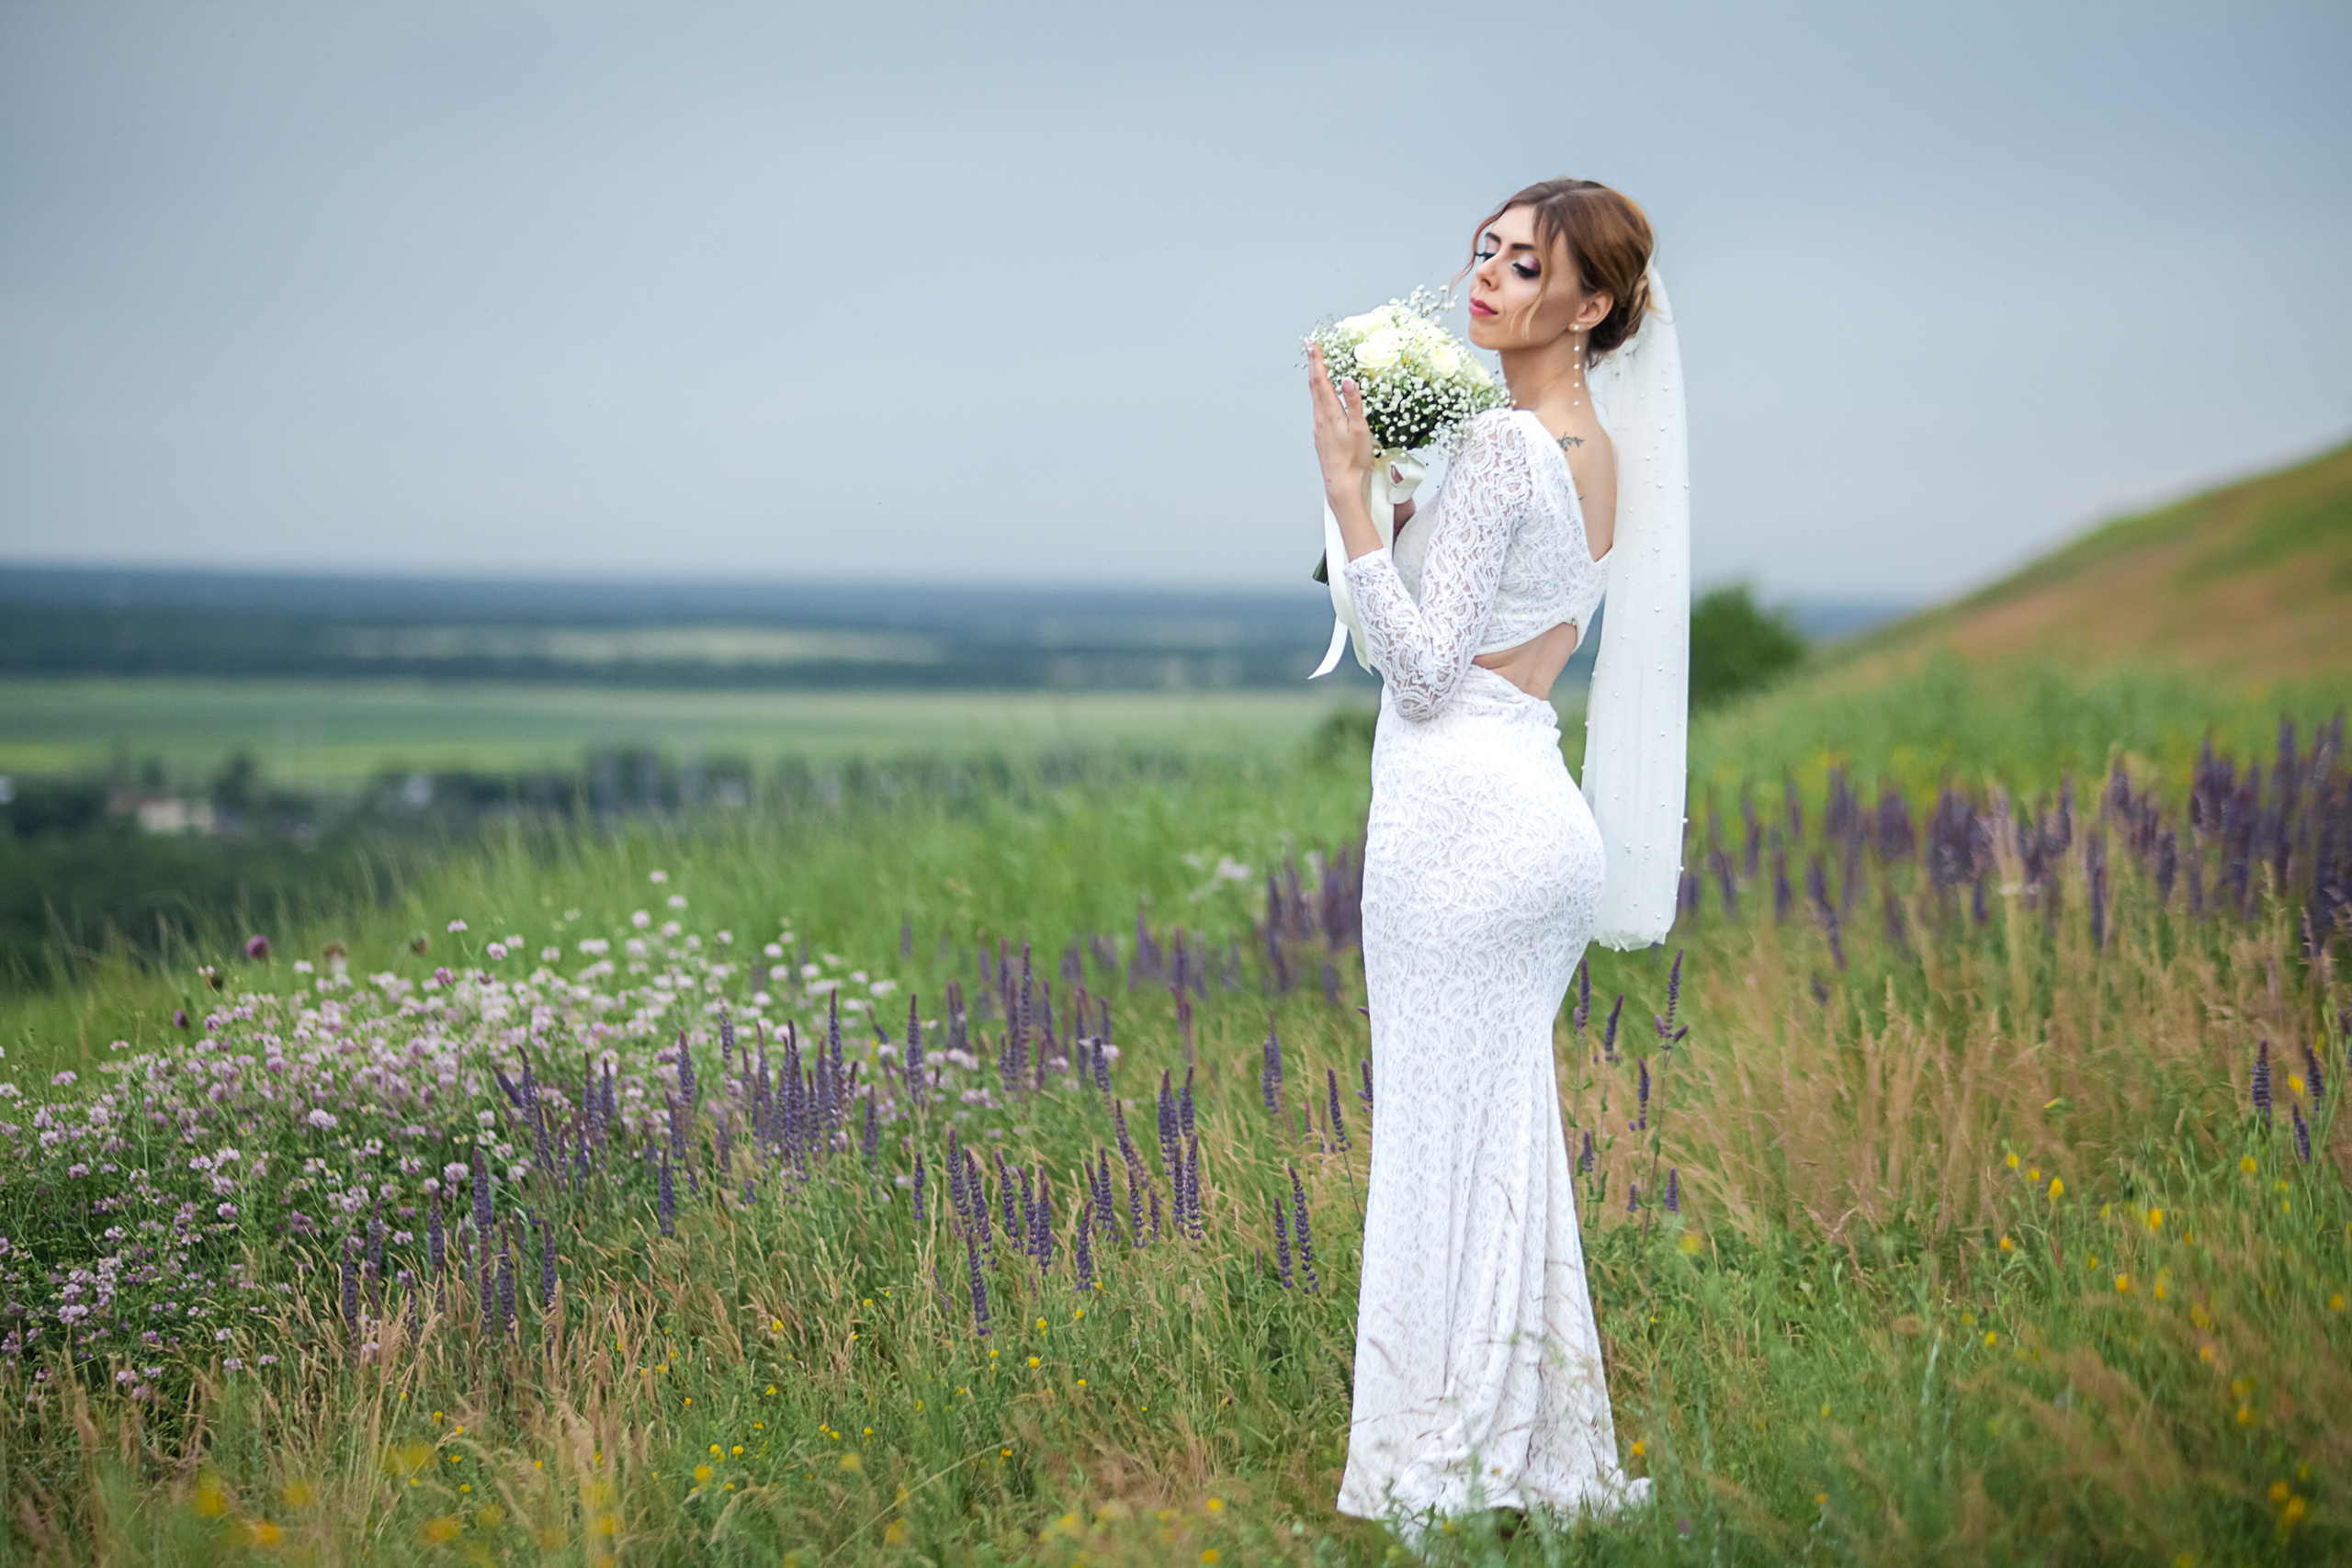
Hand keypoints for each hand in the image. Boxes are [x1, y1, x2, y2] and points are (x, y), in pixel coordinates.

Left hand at [1306, 343, 1373, 504]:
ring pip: (1315, 396)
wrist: (1341, 483)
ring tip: (1318, 364)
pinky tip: (1324, 394)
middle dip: (1314, 363)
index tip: (1313, 344)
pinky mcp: (1321, 434)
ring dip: (1316, 378)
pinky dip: (1320, 393)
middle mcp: (1320, 418)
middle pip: (1314, 385)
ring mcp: (1318, 427)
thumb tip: (1348, 381)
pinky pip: (1319, 407)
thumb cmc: (1354, 459)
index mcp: (1330, 413)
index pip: (1320, 380)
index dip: (1317, 360)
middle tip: (1311, 346)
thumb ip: (1354, 403)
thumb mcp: (1360, 429)